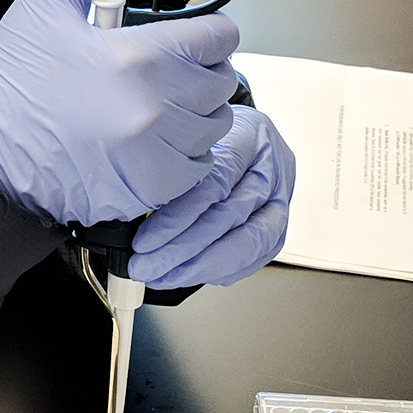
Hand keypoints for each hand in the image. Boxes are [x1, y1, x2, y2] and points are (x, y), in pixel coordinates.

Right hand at [0, 0, 238, 225]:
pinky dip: (184, 150)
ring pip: (214, 124)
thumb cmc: (13, 76)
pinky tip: (149, 136)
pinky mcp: (145, 193)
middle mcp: (151, 114)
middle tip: (167, 63)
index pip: (219, 38)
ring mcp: (151, 160)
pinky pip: (197, 166)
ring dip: (196, 108)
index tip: (188, 32)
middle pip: (222, 81)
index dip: (208, 28)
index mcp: (134, 60)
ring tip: (155, 99)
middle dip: (201, 66)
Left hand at [130, 107, 293, 288]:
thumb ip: (173, 168)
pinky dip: (221, 270)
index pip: (213, 184)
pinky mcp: (279, 225)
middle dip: (182, 250)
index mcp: (248, 138)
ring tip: (164, 276)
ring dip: (200, 267)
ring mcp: (280, 199)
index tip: (144, 242)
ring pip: (246, 242)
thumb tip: (132, 209)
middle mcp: (269, 170)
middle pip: (228, 217)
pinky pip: (255, 257)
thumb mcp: (193, 137)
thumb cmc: (217, 137)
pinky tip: (192, 275)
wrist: (252, 137)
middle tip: (147, 266)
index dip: (177, 219)